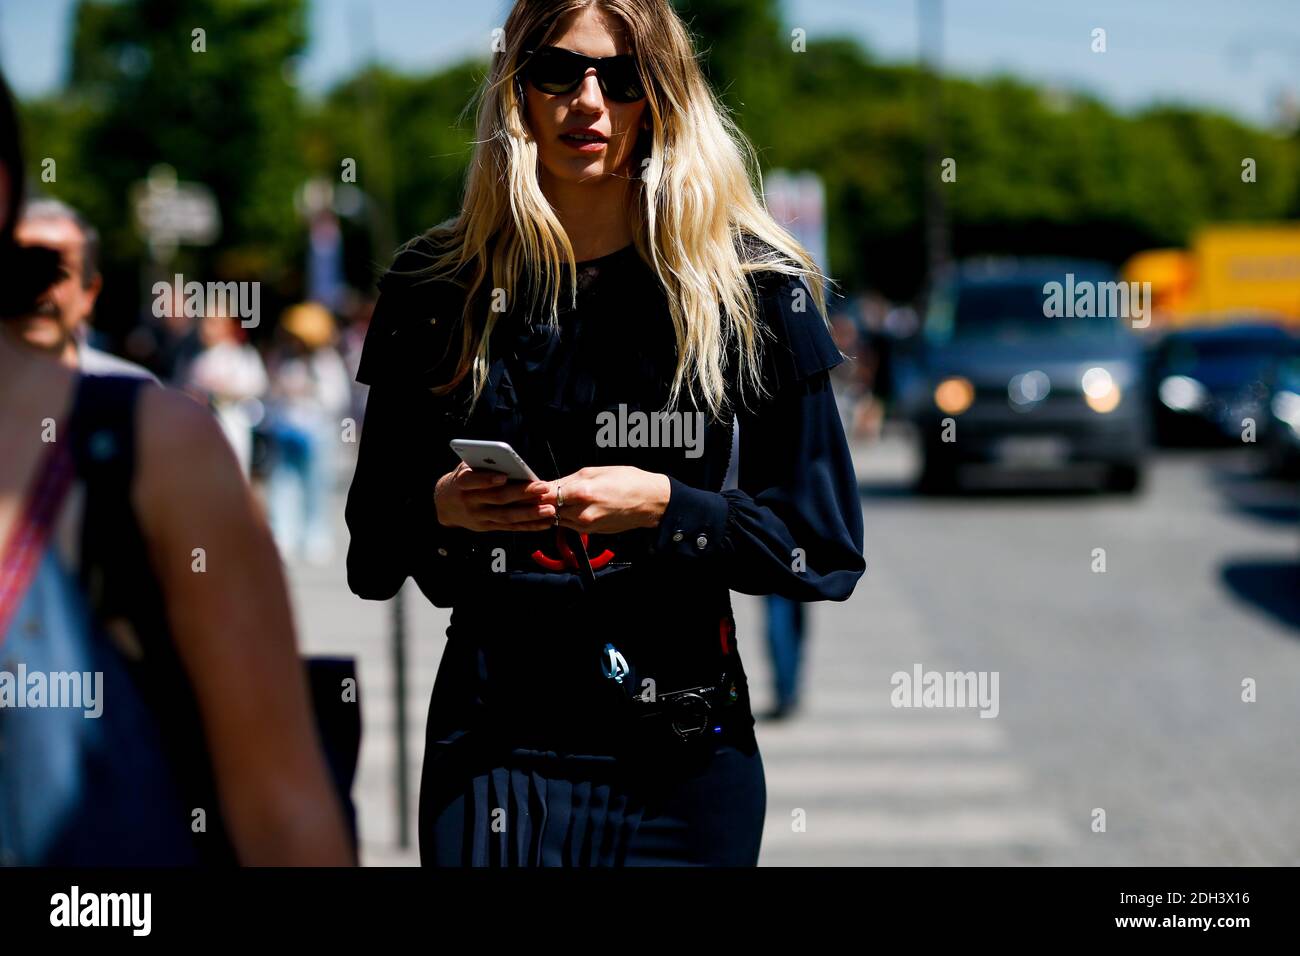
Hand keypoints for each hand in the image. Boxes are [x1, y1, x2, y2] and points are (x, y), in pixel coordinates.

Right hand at [434, 462, 555, 531]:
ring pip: (507, 516)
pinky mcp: (488, 527)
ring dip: (530, 514)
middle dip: (522, 493)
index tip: (504, 476)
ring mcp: (480, 517)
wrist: (444, 505)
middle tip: (542, 487)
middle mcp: (470, 502)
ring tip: (549, 510)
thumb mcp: (465, 467)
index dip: (488, 480)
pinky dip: (529, 526)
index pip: (473, 481)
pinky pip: (511, 527)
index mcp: (462, 483)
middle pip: (498, 498)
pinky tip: (545, 523)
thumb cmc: (462, 479)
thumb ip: (482, 463)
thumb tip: (504, 457)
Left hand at [536, 466, 670, 534]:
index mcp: (581, 492)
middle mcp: (581, 512)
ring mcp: (586, 525)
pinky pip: (570, 524)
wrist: (650, 502)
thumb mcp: (596, 471)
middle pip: (548, 509)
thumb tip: (550, 484)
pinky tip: (571, 507)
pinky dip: (566, 516)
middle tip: (538, 493)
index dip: (535, 491)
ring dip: (554, 510)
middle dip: (542, 501)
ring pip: (557, 519)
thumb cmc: (629, 481)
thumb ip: (569, 479)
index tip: (530, 487)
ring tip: (556, 499)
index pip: (545, 494)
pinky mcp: (591, 532)